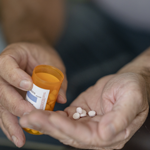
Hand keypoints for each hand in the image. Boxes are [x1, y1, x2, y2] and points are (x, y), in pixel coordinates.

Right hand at [0, 43, 66, 146]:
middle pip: (1, 90)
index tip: (28, 86)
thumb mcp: (52, 63)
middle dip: (15, 104)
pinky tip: (17, 135)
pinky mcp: (6, 96)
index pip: (7, 65)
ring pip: (1, 104)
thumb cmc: (42, 56)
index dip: (15, 77)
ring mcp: (1, 85)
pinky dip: (10, 124)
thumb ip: (57, 79)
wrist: (34, 53)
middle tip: (29, 113)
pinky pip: (5, 111)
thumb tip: (61, 99)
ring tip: (19, 138)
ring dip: (10, 122)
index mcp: (11, 57)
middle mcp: (1, 71)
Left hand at [20, 73, 148, 148]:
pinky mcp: (81, 113)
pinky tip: (40, 111)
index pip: (85, 136)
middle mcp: (97, 132)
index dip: (68, 128)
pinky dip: (51, 115)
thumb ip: (120, 118)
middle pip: (69, 133)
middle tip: (29, 118)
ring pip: (63, 126)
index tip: (52, 119)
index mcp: (111, 133)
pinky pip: (64, 117)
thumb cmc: (133, 89)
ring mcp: (87, 123)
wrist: (128, 81)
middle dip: (49, 126)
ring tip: (28, 115)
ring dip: (46, 121)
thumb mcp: (132, 100)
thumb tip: (106, 133)